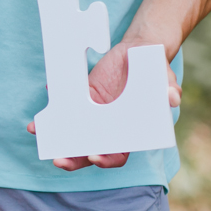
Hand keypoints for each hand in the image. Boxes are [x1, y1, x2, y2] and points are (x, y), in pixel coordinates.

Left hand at [26, 40, 181, 171]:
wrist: (139, 50)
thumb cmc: (155, 69)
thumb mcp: (164, 76)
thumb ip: (168, 87)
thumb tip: (172, 97)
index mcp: (131, 130)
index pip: (118, 155)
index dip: (106, 160)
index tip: (94, 157)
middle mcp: (110, 127)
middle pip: (89, 151)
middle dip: (73, 159)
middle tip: (58, 159)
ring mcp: (94, 114)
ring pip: (73, 134)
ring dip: (55, 137)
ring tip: (38, 133)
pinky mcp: (83, 99)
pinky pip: (65, 110)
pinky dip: (51, 113)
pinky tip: (40, 113)